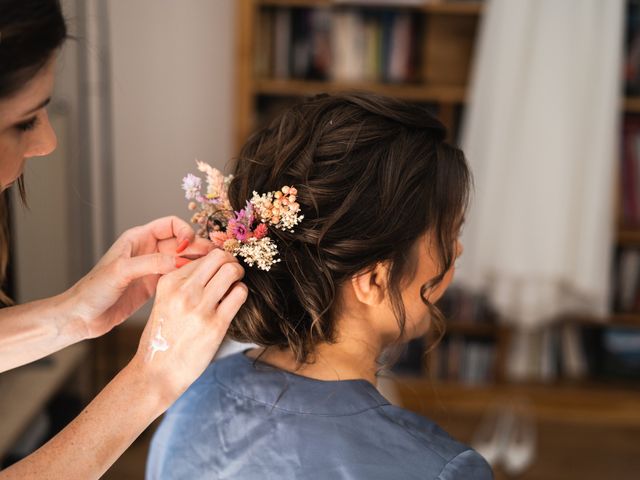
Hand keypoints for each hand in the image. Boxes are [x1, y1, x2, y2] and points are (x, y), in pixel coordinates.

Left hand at [64, 216, 213, 339]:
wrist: (82, 317)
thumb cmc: (94, 290)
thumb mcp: (122, 272)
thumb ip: (151, 263)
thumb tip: (179, 259)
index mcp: (138, 238)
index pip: (171, 224)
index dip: (184, 232)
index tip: (188, 247)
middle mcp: (148, 250)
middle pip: (181, 241)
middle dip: (198, 247)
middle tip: (214, 257)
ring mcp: (152, 267)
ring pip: (182, 258)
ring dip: (197, 262)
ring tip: (213, 269)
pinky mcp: (155, 285)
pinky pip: (178, 276)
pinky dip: (190, 277)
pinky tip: (199, 283)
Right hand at [131, 249, 246, 401]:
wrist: (157, 372)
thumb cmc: (163, 337)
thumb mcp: (164, 302)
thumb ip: (184, 283)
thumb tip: (213, 267)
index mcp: (169, 282)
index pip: (202, 256)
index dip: (217, 260)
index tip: (220, 269)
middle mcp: (183, 291)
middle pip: (219, 257)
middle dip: (231, 261)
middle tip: (233, 271)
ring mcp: (200, 307)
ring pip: (231, 271)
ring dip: (239, 275)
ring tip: (235, 285)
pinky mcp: (215, 324)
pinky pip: (239, 294)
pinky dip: (241, 292)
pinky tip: (234, 301)